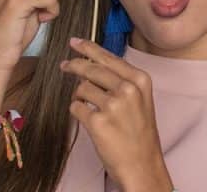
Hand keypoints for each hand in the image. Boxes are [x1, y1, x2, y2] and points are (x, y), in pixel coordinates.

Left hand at [62, 38, 171, 191]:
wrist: (142, 163)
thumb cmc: (139, 132)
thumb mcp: (140, 100)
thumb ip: (121, 81)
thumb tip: (92, 65)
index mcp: (139, 80)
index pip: (109, 57)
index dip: (89, 48)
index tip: (75, 42)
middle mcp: (128, 89)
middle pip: (91, 69)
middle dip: (74, 66)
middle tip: (64, 66)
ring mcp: (113, 105)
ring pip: (81, 89)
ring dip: (80, 97)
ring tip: (90, 109)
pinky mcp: (98, 121)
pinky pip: (76, 108)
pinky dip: (78, 112)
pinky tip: (89, 120)